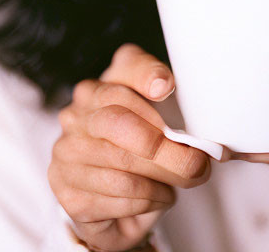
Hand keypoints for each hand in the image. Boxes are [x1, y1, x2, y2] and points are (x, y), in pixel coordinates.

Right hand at [48, 43, 211, 251]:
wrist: (114, 203)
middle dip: (165, 148)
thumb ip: (179, 115)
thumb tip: (203, 137)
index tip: (167, 87)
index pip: (126, 66)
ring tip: (178, 183)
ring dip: (162, 179)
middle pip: (122, 121)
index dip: (146, 74)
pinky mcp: (66, 189)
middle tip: (196, 164)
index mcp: (107, 82)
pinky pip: (116, 196)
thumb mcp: (163, 124)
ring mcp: (67, 149)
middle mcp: (79, 110)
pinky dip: (147, 201)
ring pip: (121, 165)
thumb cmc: (143, 152)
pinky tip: (155, 196)